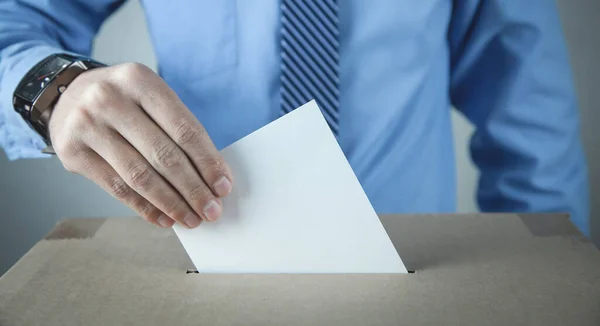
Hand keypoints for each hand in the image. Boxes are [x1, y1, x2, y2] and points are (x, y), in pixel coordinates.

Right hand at [49, 63, 232, 228]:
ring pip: (140, 176)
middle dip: (193, 189)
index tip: (223, 186)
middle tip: (211, 210)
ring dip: (171, 203)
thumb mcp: (150, 97)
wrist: (66, 95)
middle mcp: (110, 99)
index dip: (207, 162)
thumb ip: (178, 129)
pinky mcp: (72, 152)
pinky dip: (145, 207)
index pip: (184, 129)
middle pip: (164, 155)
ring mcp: (87, 125)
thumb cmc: (123, 101)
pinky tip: (164, 218)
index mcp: (140, 80)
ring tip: (191, 219)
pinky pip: (116, 188)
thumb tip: (212, 177)